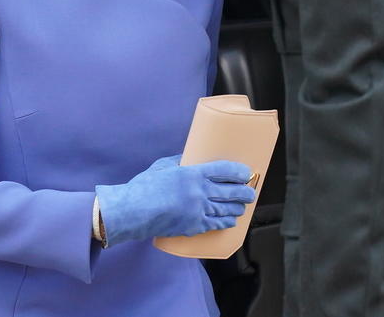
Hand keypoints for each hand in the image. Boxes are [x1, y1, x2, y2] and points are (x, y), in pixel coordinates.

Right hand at [95, 155, 256, 246]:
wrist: (133, 212)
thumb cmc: (145, 187)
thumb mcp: (163, 166)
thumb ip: (179, 161)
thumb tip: (189, 157)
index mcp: (193, 174)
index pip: (224, 171)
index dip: (239, 172)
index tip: (246, 172)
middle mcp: (199, 192)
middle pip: (230, 192)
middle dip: (244, 192)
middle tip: (250, 191)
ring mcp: (198, 211)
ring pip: (226, 209)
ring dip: (238, 208)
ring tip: (243, 206)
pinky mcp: (193, 226)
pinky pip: (215, 224)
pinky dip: (226, 222)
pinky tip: (231, 221)